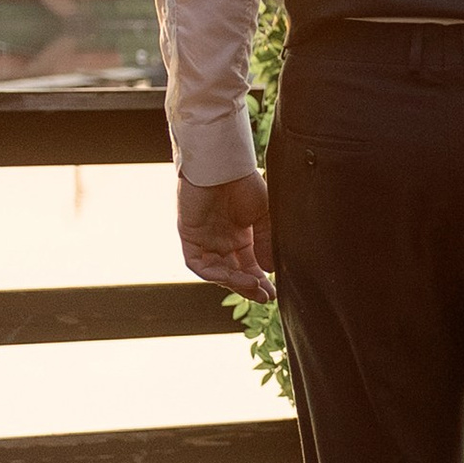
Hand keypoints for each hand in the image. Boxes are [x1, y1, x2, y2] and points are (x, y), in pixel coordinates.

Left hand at [178, 173, 273, 298]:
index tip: (274, 293)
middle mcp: (220, 241)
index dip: (260, 281)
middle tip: (265, 297)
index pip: (249, 266)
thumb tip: (270, 269)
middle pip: (233, 273)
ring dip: (234, 283)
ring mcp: (204, 240)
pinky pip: (199, 264)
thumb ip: (265, 241)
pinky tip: (234, 276)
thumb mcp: (263, 216)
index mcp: (239, 236)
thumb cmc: (243, 183)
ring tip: (253, 287)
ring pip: (217, 272)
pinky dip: (216, 274)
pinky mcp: (189, 237)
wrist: (223, 165)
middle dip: (248, 287)